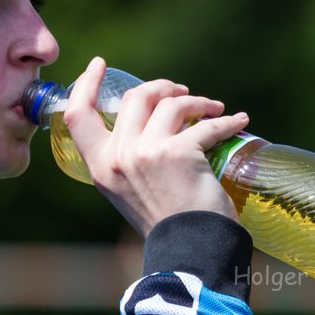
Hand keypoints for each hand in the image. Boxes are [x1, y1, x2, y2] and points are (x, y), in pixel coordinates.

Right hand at [61, 57, 248, 237]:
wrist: (189, 251)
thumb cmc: (165, 224)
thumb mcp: (128, 191)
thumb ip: (127, 160)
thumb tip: (149, 124)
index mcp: (99, 167)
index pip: (77, 115)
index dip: (86, 84)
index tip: (100, 64)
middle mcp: (118, 157)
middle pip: (135, 98)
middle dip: (161, 87)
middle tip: (181, 92)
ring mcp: (147, 153)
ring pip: (171, 103)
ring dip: (196, 101)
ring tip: (212, 108)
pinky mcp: (180, 153)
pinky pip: (207, 125)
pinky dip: (226, 121)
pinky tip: (238, 122)